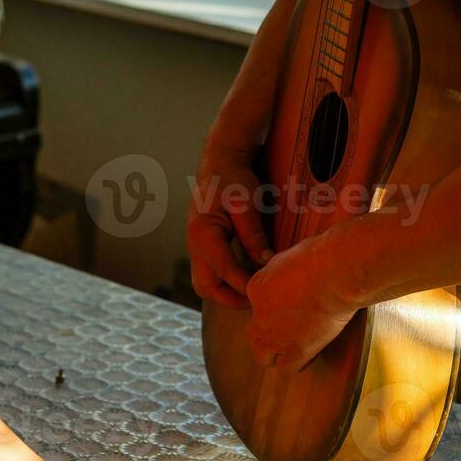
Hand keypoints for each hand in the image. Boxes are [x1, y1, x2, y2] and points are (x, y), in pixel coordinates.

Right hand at [186, 133, 272, 307]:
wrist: (220, 162)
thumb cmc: (233, 178)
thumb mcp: (246, 204)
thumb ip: (253, 235)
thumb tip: (266, 263)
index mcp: (203, 233)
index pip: (225, 271)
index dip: (246, 285)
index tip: (266, 291)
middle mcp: (194, 245)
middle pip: (207, 288)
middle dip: (232, 299)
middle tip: (258, 298)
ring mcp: (196, 247)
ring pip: (206, 284)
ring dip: (227, 293)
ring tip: (254, 291)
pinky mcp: (203, 247)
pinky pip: (210, 273)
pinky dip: (225, 282)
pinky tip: (247, 278)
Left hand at [245, 232, 358, 372]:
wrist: (335, 272)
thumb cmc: (320, 257)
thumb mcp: (290, 255)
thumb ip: (282, 270)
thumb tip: (287, 273)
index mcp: (255, 288)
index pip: (256, 304)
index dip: (273, 305)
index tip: (290, 302)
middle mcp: (259, 315)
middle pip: (253, 333)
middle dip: (266, 331)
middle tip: (287, 326)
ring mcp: (275, 335)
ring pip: (262, 356)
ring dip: (274, 352)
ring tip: (292, 344)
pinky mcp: (295, 350)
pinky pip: (286, 367)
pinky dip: (293, 362)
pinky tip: (305, 351)